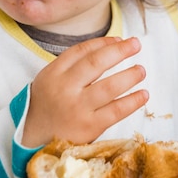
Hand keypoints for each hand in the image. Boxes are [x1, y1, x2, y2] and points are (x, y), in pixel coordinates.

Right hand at [21, 36, 148, 146]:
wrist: (34, 138)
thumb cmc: (49, 104)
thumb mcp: (50, 78)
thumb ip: (73, 63)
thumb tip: (111, 46)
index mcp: (54, 73)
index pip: (81, 51)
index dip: (103, 43)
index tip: (119, 39)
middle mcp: (65, 88)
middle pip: (96, 63)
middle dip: (119, 51)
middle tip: (136, 44)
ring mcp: (78, 108)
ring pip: (109, 87)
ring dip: (130, 76)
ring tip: (140, 70)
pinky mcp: (89, 127)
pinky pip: (116, 111)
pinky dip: (133, 101)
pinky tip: (143, 94)